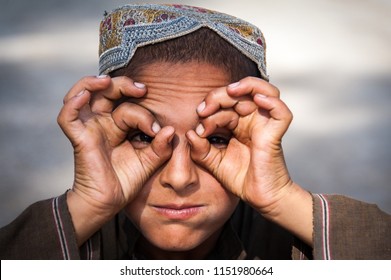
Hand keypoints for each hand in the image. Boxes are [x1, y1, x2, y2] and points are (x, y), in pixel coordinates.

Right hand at [57, 75, 173, 243]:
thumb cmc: (127, 180)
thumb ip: (161, 146)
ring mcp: (90, 128)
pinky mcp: (80, 138)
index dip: (145, 114)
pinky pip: (68, 117)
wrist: (109, 202)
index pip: (130, 107)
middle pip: (107, 92)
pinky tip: (83, 96)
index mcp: (121, 125)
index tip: (157, 129)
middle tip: (141, 89)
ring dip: (92, 83)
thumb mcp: (150, 161)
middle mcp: (104, 122)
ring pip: (83, 94)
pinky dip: (73, 103)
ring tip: (106, 80)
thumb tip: (170, 130)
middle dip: (123, 85)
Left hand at [187, 77, 312, 243]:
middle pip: (240, 94)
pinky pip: (281, 112)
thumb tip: (190, 133)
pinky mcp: (275, 133)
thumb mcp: (213, 162)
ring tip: (232, 91)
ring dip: (247, 86)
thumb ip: (200, 149)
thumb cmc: (240, 178)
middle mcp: (251, 121)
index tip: (198, 118)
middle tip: (204, 108)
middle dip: (219, 96)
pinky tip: (257, 99)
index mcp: (237, 124)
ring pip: (264, 92)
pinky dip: (271, 101)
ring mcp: (265, 125)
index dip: (210, 105)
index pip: (224, 104)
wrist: (259, 197)